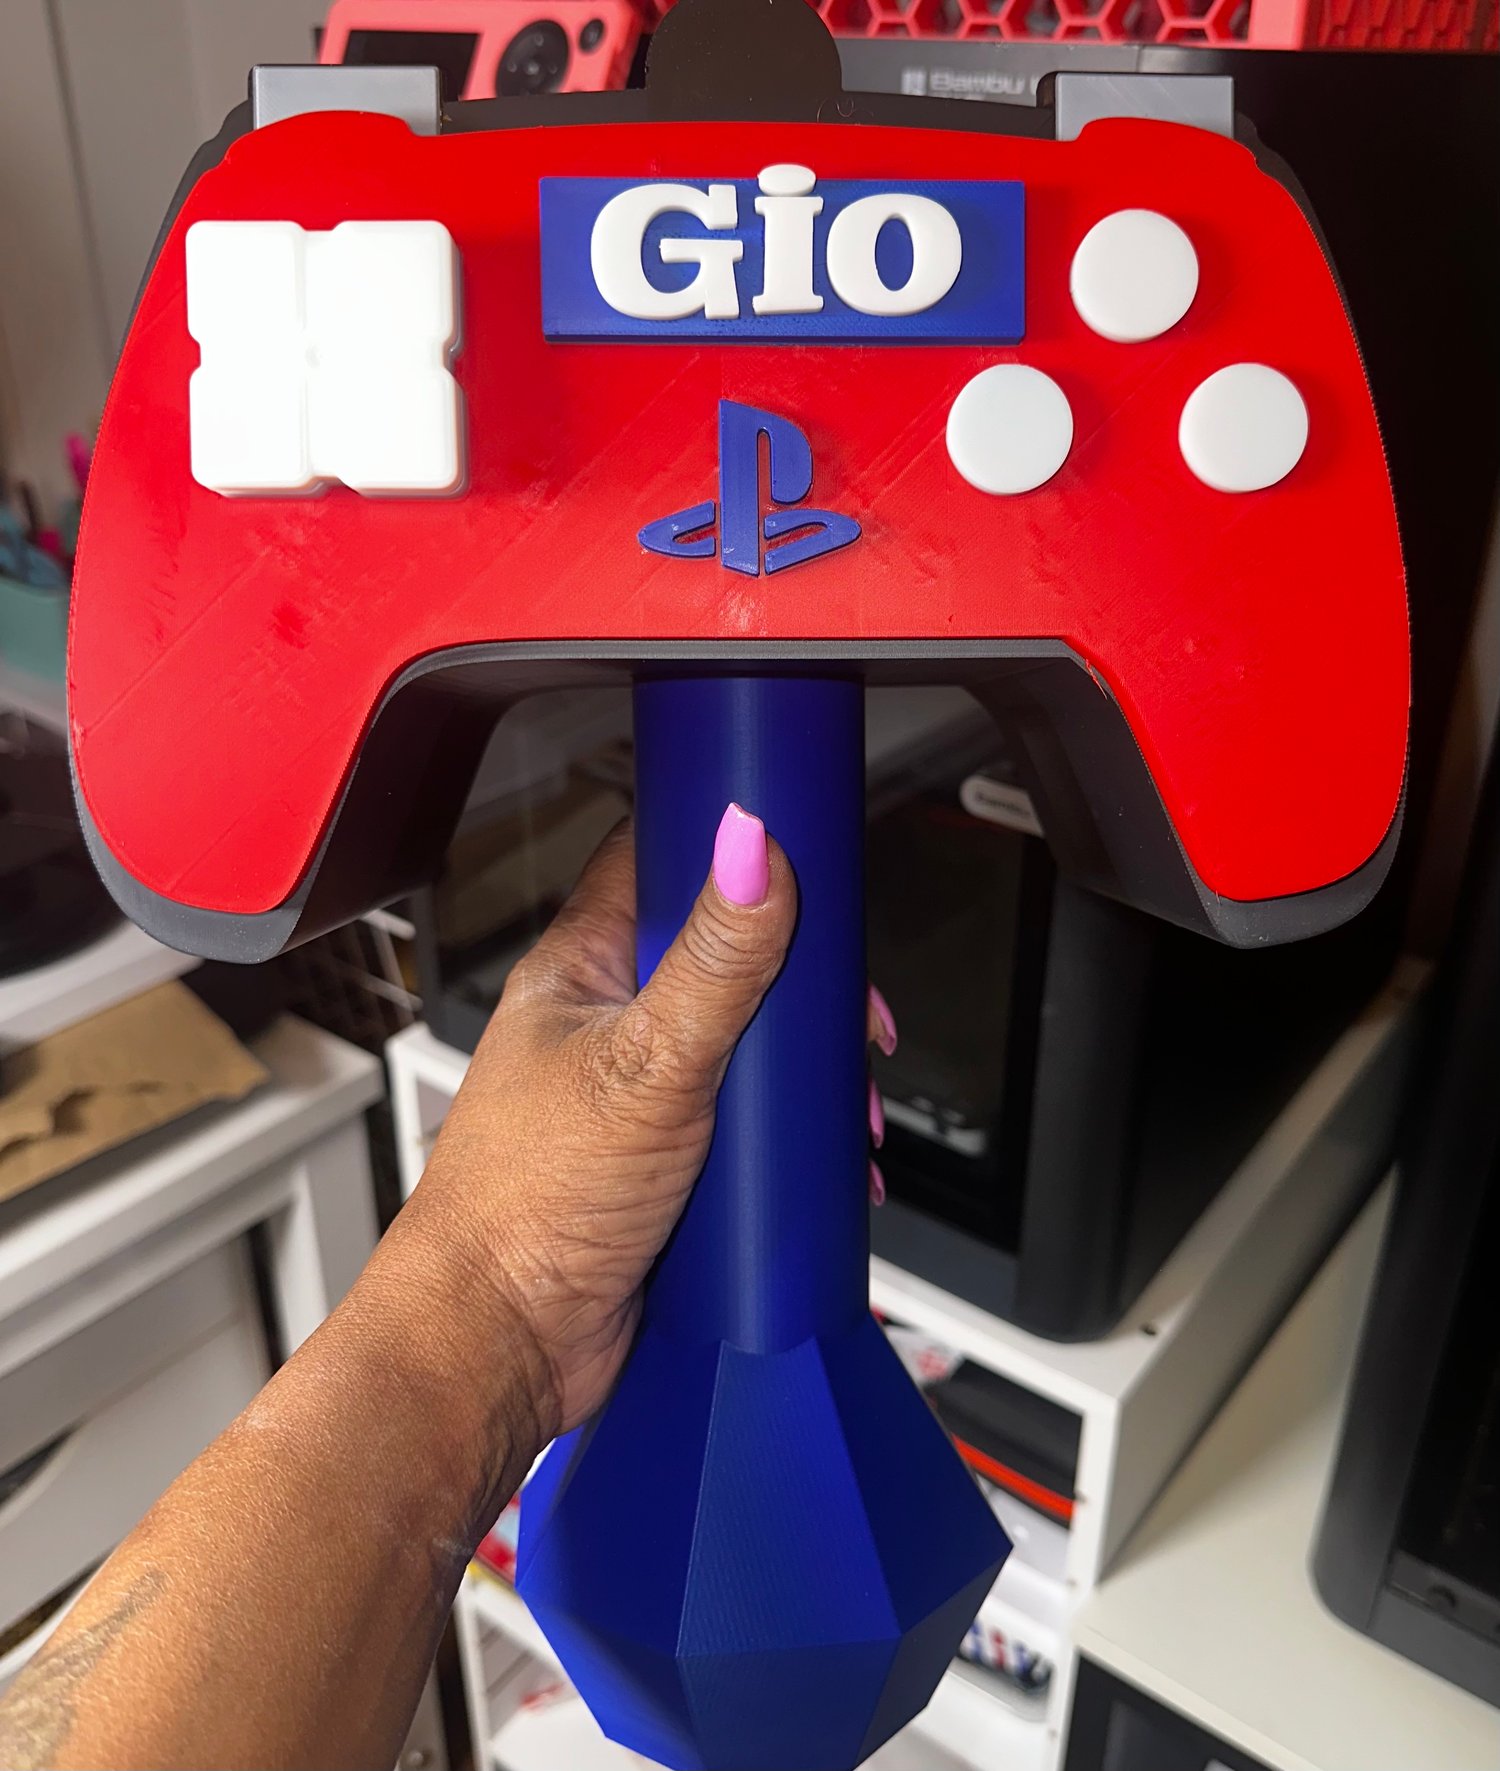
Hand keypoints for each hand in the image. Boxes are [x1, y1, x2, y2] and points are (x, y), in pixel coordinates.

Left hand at [404, 807, 800, 1440]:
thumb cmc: (528, 1205)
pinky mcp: (670, 1162)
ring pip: (749, 1048)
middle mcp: (611, 1022)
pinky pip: (748, 1126)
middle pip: (726, 960)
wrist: (504, 1350)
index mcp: (583, 969)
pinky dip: (796, 1140)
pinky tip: (832, 1166)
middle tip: (856, 1022)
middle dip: (804, 989)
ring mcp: (640, 1093)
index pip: (658, 859)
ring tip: (850, 1112)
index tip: (804, 855)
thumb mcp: (647, 1063)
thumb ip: (712, 958)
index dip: (730, 846)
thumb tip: (751, 842)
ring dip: (811, 1077)